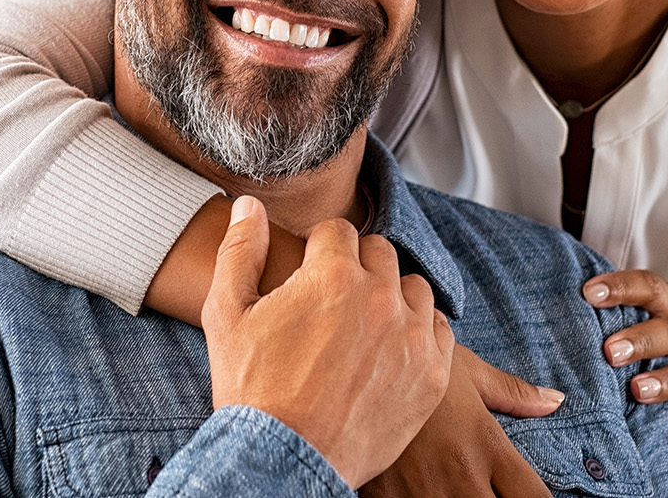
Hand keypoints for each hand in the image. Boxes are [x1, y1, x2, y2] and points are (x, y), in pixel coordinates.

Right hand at [204, 197, 454, 487]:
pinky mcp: (432, 375)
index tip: (309, 275)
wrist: (282, 460)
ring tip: (362, 326)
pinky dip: (419, 333)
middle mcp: (379, 298)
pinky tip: (390, 350)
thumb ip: (238, 250)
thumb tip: (248, 206)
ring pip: (413, 289)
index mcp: (332, 274)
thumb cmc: (250, 389)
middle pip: (379, 253)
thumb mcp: (226, 313)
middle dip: (355, 268)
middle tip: (333, 303)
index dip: (317, 250)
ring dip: (391, 297)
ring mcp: (411, 337)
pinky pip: (440, 331)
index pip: (337, 231)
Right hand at [362, 346, 560, 497]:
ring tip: (454, 492)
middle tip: (488, 491)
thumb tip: (556, 401)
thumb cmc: (412, 365)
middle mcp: (462, 475)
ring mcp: (426, 494)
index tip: (528, 496)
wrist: (349, 365)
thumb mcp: (466, 371)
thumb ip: (512, 393)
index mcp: (486, 445)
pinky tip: (425, 494)